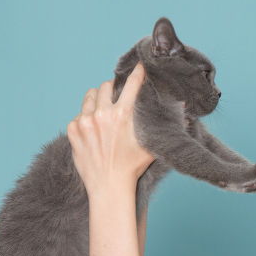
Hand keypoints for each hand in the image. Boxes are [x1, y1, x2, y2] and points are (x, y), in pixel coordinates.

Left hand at [66, 62, 154, 194]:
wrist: (109, 188)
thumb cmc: (132, 168)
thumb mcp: (152, 145)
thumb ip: (167, 125)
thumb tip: (183, 107)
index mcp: (122, 115)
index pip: (131, 83)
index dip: (137, 73)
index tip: (138, 67)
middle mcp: (102, 114)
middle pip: (105, 86)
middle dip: (112, 89)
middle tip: (117, 97)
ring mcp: (84, 121)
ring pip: (89, 97)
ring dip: (97, 101)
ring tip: (103, 113)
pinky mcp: (73, 130)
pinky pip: (79, 115)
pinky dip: (86, 119)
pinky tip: (94, 132)